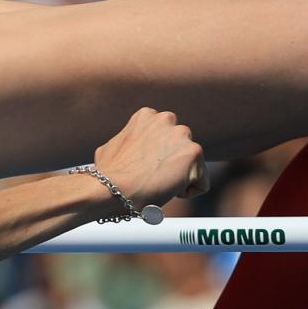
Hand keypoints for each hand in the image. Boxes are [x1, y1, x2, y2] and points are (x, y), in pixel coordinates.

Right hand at [93, 108, 208, 209]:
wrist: (111, 189)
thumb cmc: (107, 174)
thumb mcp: (112, 147)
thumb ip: (130, 141)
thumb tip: (130, 149)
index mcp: (147, 116)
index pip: (165, 138)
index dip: (155, 158)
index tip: (143, 169)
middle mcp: (167, 119)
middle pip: (181, 149)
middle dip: (170, 165)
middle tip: (152, 179)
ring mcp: (182, 135)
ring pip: (192, 166)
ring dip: (178, 178)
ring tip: (157, 185)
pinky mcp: (194, 153)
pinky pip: (201, 183)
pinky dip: (186, 192)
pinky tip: (166, 191)